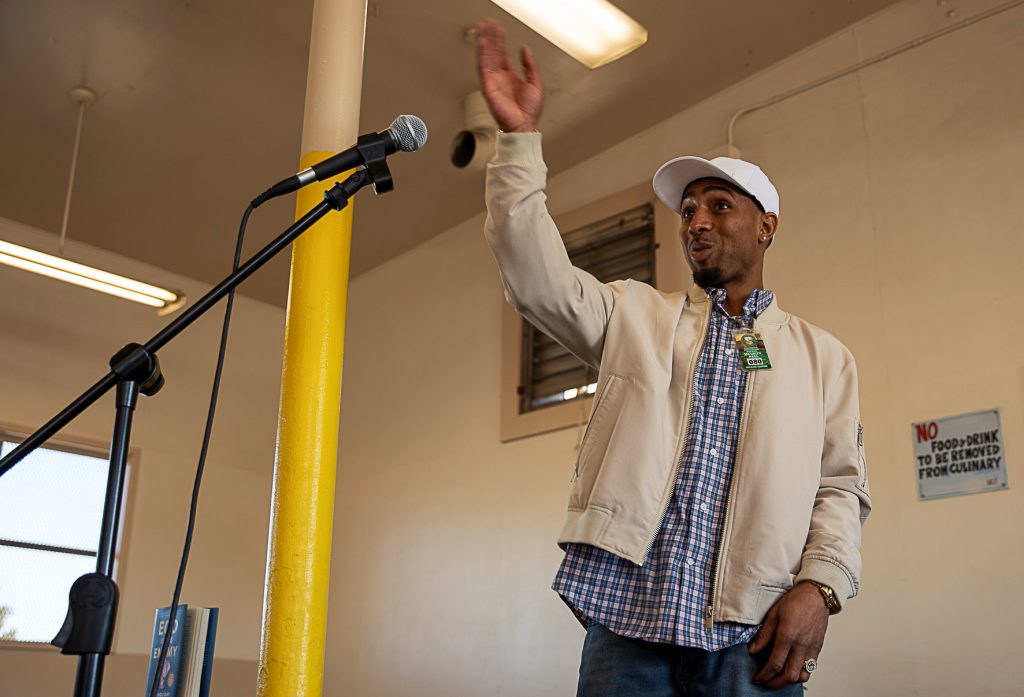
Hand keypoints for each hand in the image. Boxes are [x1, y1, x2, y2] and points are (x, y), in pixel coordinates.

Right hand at [475, 18, 543, 132]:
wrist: (524, 126)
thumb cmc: (529, 112)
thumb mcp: (536, 82)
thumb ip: (529, 64)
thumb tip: (525, 49)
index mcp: (510, 77)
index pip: (502, 55)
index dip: (500, 41)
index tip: (498, 29)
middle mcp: (500, 78)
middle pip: (493, 53)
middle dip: (491, 38)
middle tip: (488, 23)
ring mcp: (493, 82)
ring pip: (486, 58)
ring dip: (484, 43)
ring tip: (483, 28)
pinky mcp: (488, 88)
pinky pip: (483, 69)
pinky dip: (482, 55)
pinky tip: (483, 44)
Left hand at [748, 581, 828, 687]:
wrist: (817, 595)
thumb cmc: (796, 601)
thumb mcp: (773, 614)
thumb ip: (763, 635)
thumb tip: (753, 650)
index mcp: (788, 636)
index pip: (775, 664)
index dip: (764, 675)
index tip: (757, 678)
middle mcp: (801, 646)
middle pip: (789, 675)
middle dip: (775, 683)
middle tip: (766, 682)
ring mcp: (811, 649)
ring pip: (802, 676)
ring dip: (789, 681)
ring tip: (778, 678)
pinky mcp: (818, 649)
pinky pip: (810, 669)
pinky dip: (800, 674)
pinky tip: (792, 670)